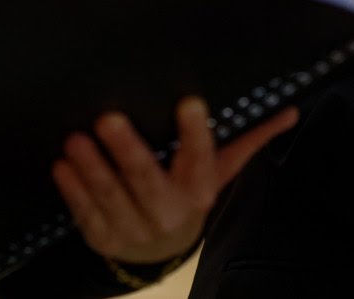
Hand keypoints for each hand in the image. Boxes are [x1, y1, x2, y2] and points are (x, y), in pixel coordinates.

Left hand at [53, 96, 297, 265]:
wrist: (163, 251)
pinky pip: (85, 213)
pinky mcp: (103, 237)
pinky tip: (62, 165)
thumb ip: (250, 139)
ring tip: (76, 139)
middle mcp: (169, 211)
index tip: (188, 102)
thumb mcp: (220, 170)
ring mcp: (134, 228)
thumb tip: (290, 111)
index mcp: (199, 189)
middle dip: (127, 150)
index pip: (201, 158)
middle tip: (108, 118)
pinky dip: (73, 190)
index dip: (194, 132)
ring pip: (111, 195)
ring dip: (92, 167)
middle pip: (147, 179)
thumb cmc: (190, 192)